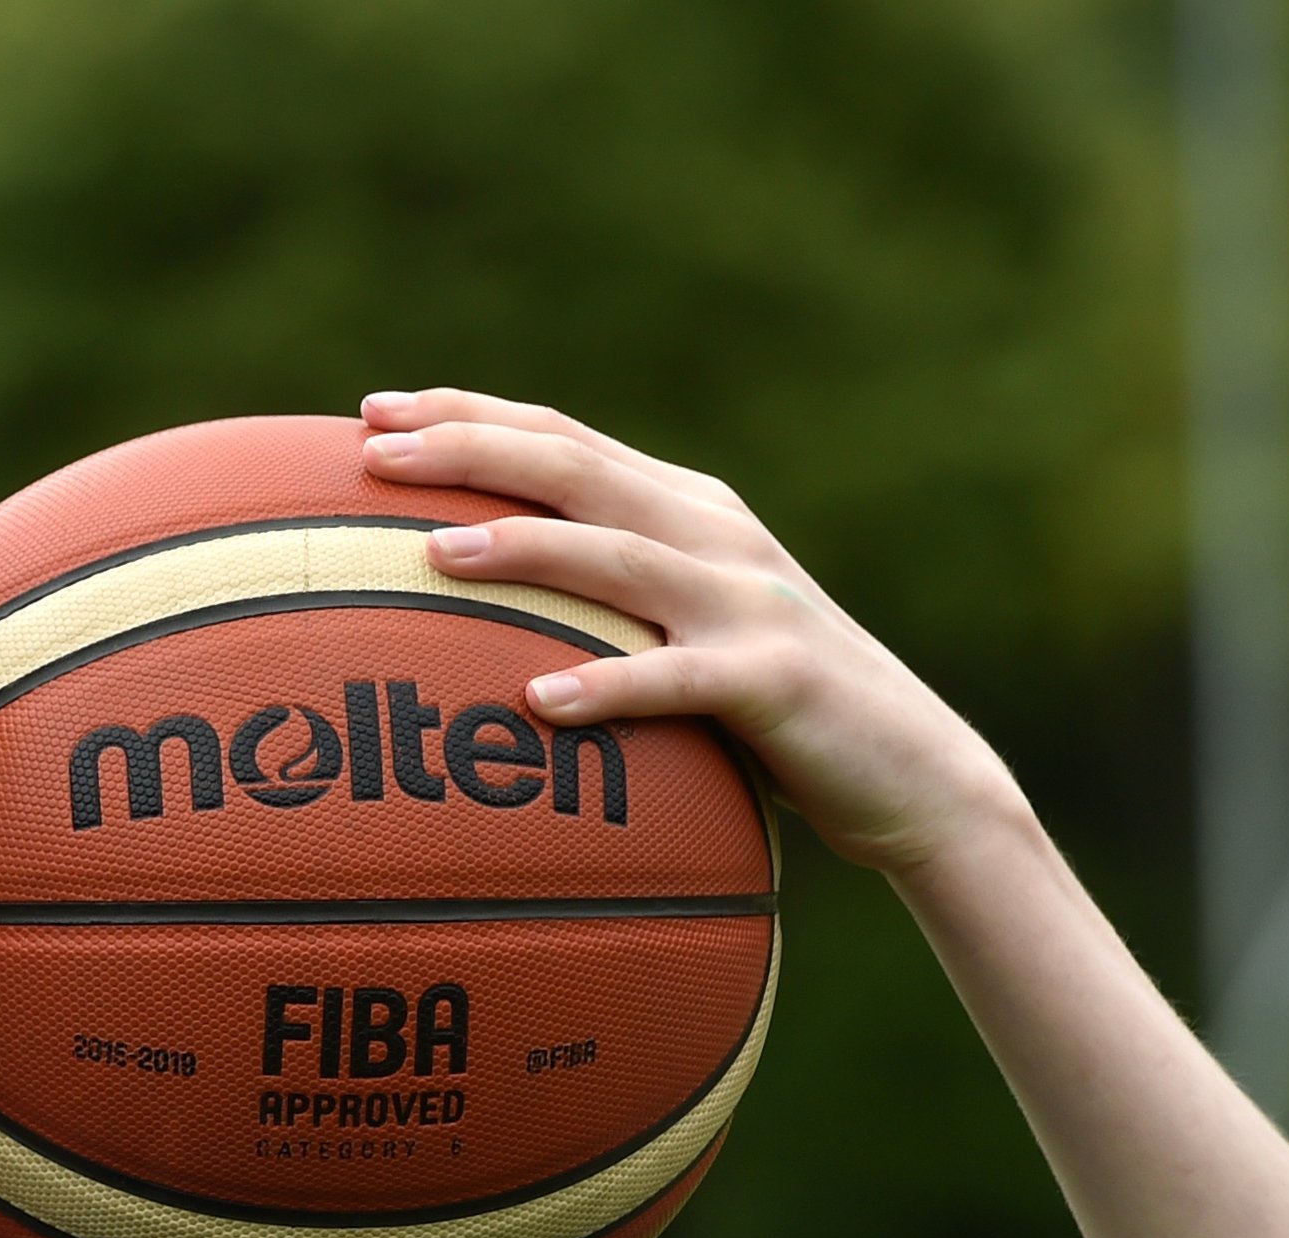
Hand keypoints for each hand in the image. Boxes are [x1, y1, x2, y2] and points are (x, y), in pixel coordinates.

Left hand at [357, 390, 1023, 876]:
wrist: (917, 773)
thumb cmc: (771, 710)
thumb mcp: (684, 624)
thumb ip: (605, 592)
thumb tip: (467, 588)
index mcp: (688, 511)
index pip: (565, 438)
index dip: (471, 416)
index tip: (371, 413)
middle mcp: (716, 537)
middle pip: (579, 469)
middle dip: (473, 450)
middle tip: (374, 453)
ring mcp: (748, 604)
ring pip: (621, 557)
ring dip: (526, 549)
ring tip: (433, 552)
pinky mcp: (774, 681)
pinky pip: (679, 681)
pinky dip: (609, 687)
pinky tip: (537, 703)